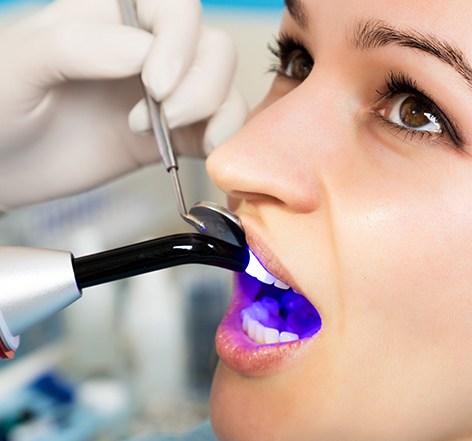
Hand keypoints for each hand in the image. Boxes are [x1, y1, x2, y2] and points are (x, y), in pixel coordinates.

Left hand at [0, 0, 246, 208]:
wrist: (4, 169)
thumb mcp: (21, 65)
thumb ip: (78, 46)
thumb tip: (143, 52)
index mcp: (110, 16)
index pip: (174, 6)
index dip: (178, 42)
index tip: (156, 86)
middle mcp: (146, 52)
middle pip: (212, 47)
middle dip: (201, 84)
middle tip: (165, 115)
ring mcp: (164, 97)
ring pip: (224, 86)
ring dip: (215, 111)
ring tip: (170, 133)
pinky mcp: (173, 137)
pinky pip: (218, 129)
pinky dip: (225, 138)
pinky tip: (205, 151)